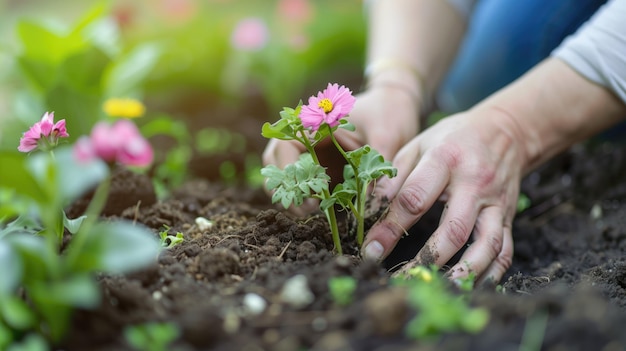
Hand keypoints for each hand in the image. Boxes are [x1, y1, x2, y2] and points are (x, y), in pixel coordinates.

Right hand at [262, 85, 419, 212]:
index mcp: (316, 121)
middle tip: (306, 208)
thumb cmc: (389, 114)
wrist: (395, 106)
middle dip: (284, 186)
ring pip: (283, 173)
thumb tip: (367, 198)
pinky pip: (300, 181)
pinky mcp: (319, 164)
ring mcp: (310, 150)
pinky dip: (303, 196)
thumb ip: (376, 163)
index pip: (284, 143)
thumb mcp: (386, 137)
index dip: (286, 167)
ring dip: (290, 194)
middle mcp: (306, 135)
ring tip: (311, 210)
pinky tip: (318, 208)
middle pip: (274, 160)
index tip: (303, 190)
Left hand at [363, 108, 525, 283]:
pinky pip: (505, 249)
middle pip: (453, 229)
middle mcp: (475, 183)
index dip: (390, 228)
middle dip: (427, 259)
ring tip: (441, 290)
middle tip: (401, 279)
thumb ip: (394, 175)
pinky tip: (475, 287)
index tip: (371, 251)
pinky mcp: (509, 216)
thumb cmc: (452, 138)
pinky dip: (492, 272)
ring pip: (486, 244)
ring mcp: (496, 202)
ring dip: (465, 273)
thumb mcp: (418, 144)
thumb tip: (369, 208)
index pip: (414, 199)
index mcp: (445, 160)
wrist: (505, 130)